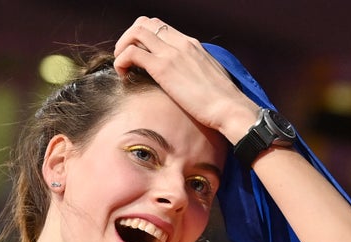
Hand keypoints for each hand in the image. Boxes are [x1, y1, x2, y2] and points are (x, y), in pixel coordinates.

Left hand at [113, 16, 257, 143]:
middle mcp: (181, 43)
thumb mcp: (209, 77)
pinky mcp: (163, 68)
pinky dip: (121, 61)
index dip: (143, 38)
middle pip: (145, 23)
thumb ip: (195, 71)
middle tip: (127, 60)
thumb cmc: (222, 101)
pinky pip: (132, 53)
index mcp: (191, 44)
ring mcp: (172, 53)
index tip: (139, 57)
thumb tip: (188, 81)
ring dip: (122, 47)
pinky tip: (124, 76)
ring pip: (136, 32)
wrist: (229, 108)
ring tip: (123, 67)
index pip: (160, 27)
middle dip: (129, 38)